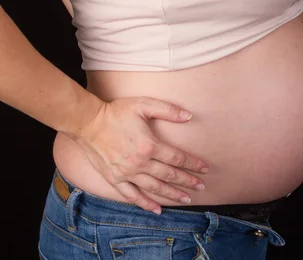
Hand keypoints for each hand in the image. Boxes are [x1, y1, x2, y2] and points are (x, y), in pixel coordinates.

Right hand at [73, 97, 209, 213]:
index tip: (205, 169)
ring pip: (154, 188)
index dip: (193, 164)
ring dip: (172, 194)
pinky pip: (132, 196)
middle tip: (202, 186)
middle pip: (169, 175)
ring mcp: (126, 173)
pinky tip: (157, 209)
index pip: (178, 158)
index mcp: (149, 145)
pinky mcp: (114, 179)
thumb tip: (189, 116)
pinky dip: (145, 204)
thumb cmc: (116, 112)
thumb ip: (168, 110)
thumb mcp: (143, 104)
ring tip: (186, 199)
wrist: (86, 122)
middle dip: (188, 181)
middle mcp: (140, 162)